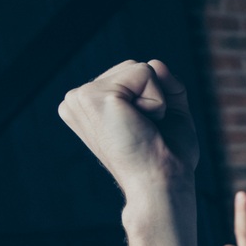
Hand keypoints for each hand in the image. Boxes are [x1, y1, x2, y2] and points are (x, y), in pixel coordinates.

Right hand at [57, 58, 197, 197]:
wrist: (159, 183)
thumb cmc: (165, 156)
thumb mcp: (169, 112)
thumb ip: (164, 83)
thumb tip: (156, 62)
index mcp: (87, 104)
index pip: (130, 73)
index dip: (152, 99)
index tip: (143, 131)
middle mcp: (76, 99)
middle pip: (133, 65)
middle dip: (154, 95)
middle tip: (146, 131)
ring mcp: (81, 96)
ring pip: (140, 67)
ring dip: (156, 99)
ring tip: (143, 129)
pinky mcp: (94, 96)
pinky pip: (146, 72)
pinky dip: (157, 100)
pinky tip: (143, 124)